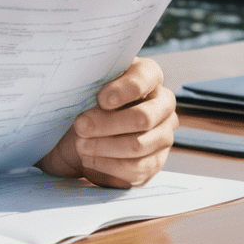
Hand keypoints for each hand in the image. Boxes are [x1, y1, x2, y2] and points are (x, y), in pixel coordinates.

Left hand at [38, 57, 177, 188]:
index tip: (101, 99)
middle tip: (80, 125)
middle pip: (143, 118)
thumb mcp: (87, 84)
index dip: (125, 89)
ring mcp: (163, 135)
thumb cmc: (86, 97)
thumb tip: (93, 98)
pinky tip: (89, 158)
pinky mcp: (155, 161)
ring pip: (138, 145)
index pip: (147, 76)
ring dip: (104, 146)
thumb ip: (92, 81)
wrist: (82, 130)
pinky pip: (136, 168)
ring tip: (80, 144)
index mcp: (148, 76)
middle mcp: (163, 105)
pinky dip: (108, 164)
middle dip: (107, 123)